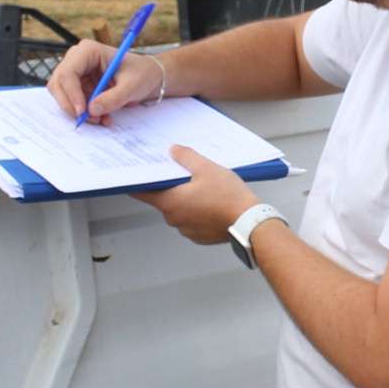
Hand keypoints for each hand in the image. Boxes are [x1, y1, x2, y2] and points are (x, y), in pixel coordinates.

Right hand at [46, 38, 166, 123]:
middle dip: (72, 104)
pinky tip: (102, 116)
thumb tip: (92, 110)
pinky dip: (84, 112)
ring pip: (62, 95)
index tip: (83, 111)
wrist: (147, 77)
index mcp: (89, 51)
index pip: (68, 72)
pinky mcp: (79, 85)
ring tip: (100, 119)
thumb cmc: (141, 74)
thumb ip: (113, 98)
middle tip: (89, 119)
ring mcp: (76, 72)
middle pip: (58, 83)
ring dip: (78, 111)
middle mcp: (77, 59)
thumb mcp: (132, 87)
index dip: (71, 93)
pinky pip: (72, 102)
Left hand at [134, 147, 261, 244]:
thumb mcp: (206, 168)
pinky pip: (192, 221)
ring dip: (187, 201)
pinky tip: (212, 204)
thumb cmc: (229, 197)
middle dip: (172, 187)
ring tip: (206, 190)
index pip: (142, 192)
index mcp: (170, 202)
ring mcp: (186, 229)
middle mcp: (174, 218)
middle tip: (186, 175)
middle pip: (164, 199)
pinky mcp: (199, 236)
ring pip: (180, 210)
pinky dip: (198, 213)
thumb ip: (186, 157)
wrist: (248, 223)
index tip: (140, 175)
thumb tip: (174, 151)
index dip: (140, 182)